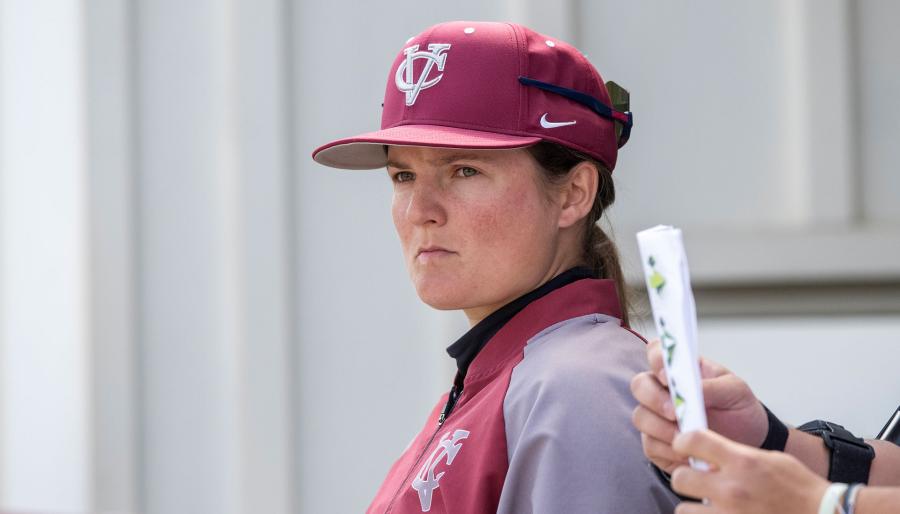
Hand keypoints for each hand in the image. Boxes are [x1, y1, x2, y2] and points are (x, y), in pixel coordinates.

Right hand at [630, 340, 767, 472]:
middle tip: (674, 413)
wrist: (748, 442)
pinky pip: (650, 445)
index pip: (656, 352)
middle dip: (653, 398)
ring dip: (660, 428)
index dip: (655, 360)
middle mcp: (661, 390)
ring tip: (685, 437)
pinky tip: (686, 454)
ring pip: (640, 417)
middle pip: (639, 385)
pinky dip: (667, 450)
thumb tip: (693, 390)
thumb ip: (713, 386)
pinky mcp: (657, 444)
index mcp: (679, 369)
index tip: (668, 377)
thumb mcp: (735, 390)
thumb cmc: (737, 408)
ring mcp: (656, 417)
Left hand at [670, 430, 827, 513]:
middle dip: (685, 478)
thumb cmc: (800, 489)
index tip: (684, 446)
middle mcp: (731, 489)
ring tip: (707, 505)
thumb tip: (709, 456)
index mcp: (742, 463)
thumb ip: (736, 456)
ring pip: (683, 510)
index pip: (693, 441)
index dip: (683, 441)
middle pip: (679, 478)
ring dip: (692, 507)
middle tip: (696, 481)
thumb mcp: (768, 459)